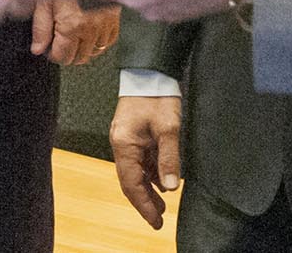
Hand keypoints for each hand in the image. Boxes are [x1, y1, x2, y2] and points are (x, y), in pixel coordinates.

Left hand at [31, 0, 118, 64]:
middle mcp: (91, 29)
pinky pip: (108, 41)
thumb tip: (38, 48)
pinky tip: (89, 32)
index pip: (63, 57)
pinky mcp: (114, 18)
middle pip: (79, 58)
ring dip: (82, 49)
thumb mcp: (44, 0)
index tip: (48, 47)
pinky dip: (99, 41)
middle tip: (58, 42)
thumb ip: (40, 28)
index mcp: (72, 26)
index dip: (51, 55)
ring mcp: (105, 25)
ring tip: (73, 36)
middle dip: (66, 54)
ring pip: (94, 52)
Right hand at [110, 95, 181, 228]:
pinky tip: (161, 181)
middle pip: (130, 180)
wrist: (150, 70)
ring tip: (163, 205)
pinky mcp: (134, 134)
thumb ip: (169, 158)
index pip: (131, 184)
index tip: (156, 221)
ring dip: (147, 188)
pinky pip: (140, 160)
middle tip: (159, 219)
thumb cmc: (157, 96)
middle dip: (144, 201)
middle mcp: (121, 144)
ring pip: (135, 171)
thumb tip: (170, 187)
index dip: (144, 205)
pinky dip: (149, 173)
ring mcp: (126, 139)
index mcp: (124, 144)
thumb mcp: (168, 128)